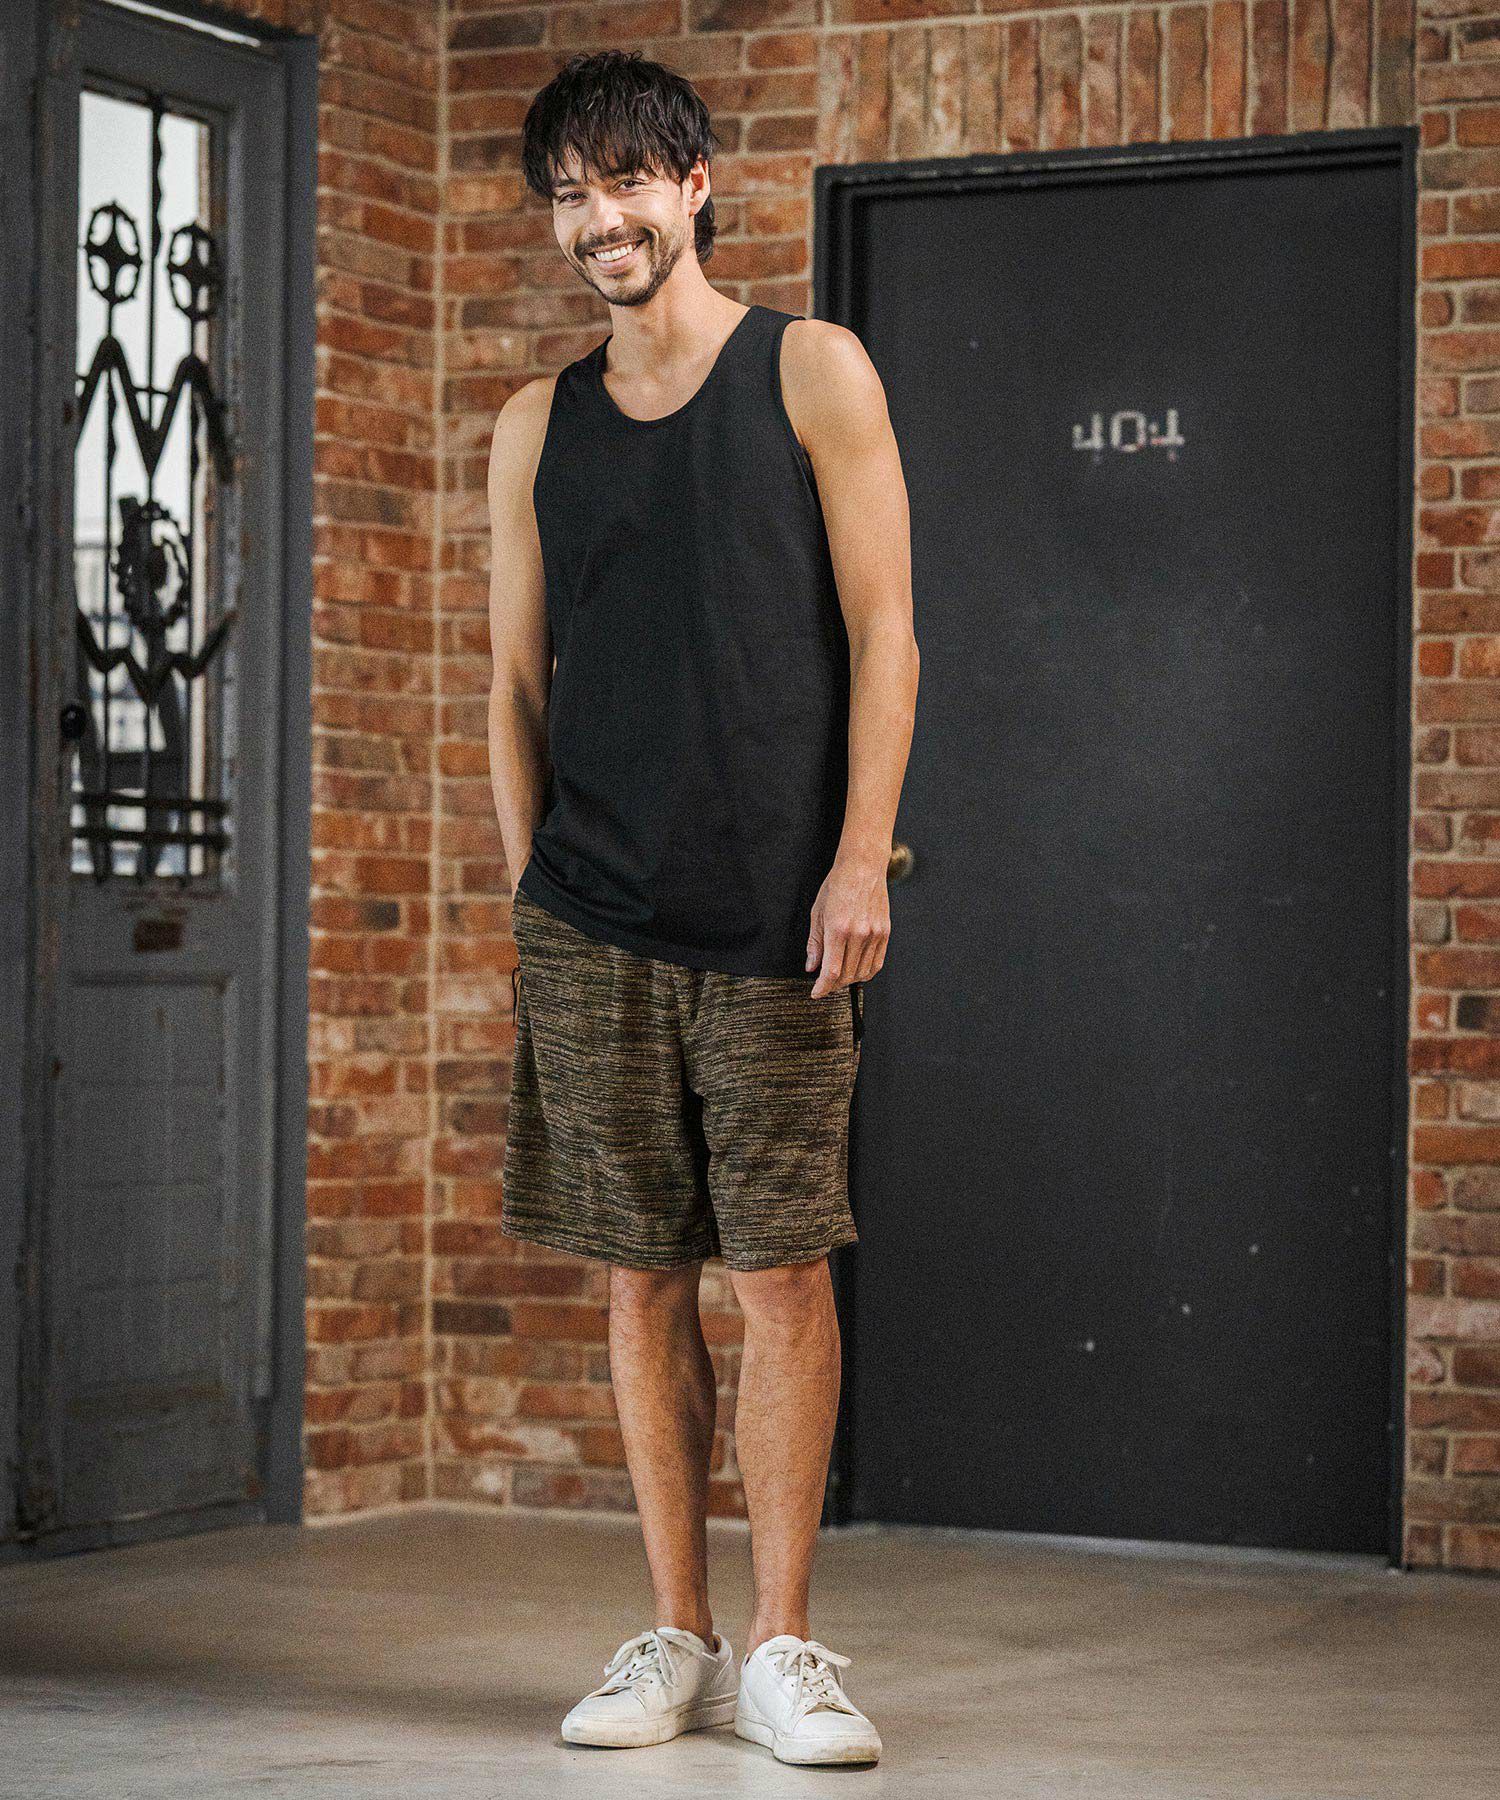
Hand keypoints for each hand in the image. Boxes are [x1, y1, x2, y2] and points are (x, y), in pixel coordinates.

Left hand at [806, 854, 889, 996]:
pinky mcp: (885, 933)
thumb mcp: (817, 913)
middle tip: (824, 983)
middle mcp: (859, 934)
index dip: (823, 988)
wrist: (863, 867)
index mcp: (838, 929)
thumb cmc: (838, 885)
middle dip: (833, 985)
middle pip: (847, 975)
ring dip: (849, 980)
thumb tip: (811, 967)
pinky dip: (866, 972)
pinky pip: (877, 963)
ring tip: (839, 976)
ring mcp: (875, 934)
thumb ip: (814, 943)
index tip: (816, 993)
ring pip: (863, 972)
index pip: (832, 971)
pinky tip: (856, 970)